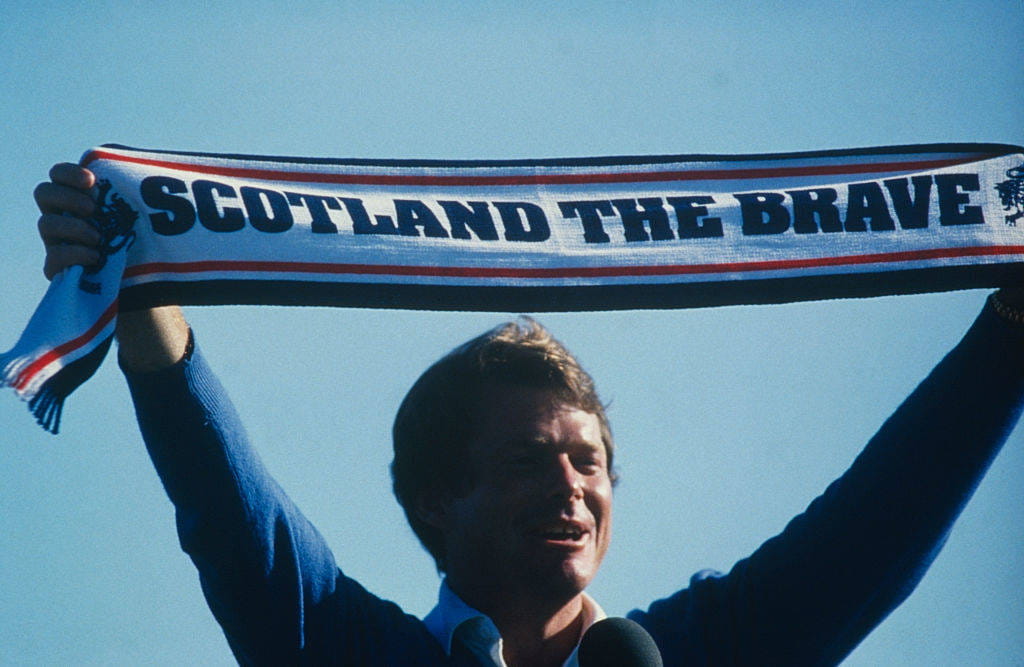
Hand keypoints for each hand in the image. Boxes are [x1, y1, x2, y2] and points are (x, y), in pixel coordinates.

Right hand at [35, 161, 190, 369]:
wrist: (144, 284)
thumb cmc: (143, 241)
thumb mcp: (142, 213)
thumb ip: (134, 188)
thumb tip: (142, 163)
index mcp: (80, 198)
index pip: (59, 175)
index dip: (68, 173)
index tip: (92, 179)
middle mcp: (64, 217)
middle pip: (44, 193)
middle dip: (67, 197)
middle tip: (93, 208)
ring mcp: (59, 243)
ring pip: (47, 224)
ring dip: (73, 226)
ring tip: (98, 236)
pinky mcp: (61, 270)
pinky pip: (53, 259)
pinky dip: (75, 254)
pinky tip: (96, 257)